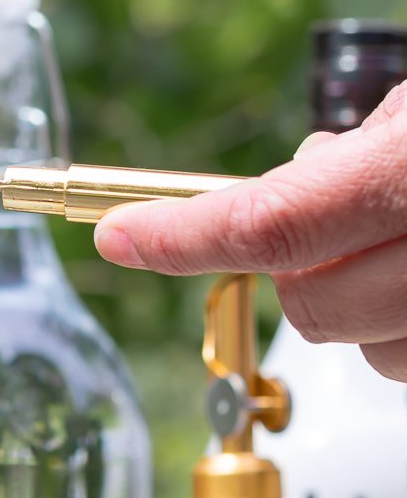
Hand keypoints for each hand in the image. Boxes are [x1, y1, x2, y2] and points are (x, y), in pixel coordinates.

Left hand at [94, 84, 406, 382]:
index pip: (270, 223)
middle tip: (339, 223)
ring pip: (370, 351)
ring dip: (366, 305)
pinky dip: (401, 327)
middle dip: (298, 273)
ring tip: (406, 247)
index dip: (180, 236)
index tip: (118, 234)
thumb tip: (300, 169)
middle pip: (310, 304)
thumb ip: (355, 146)